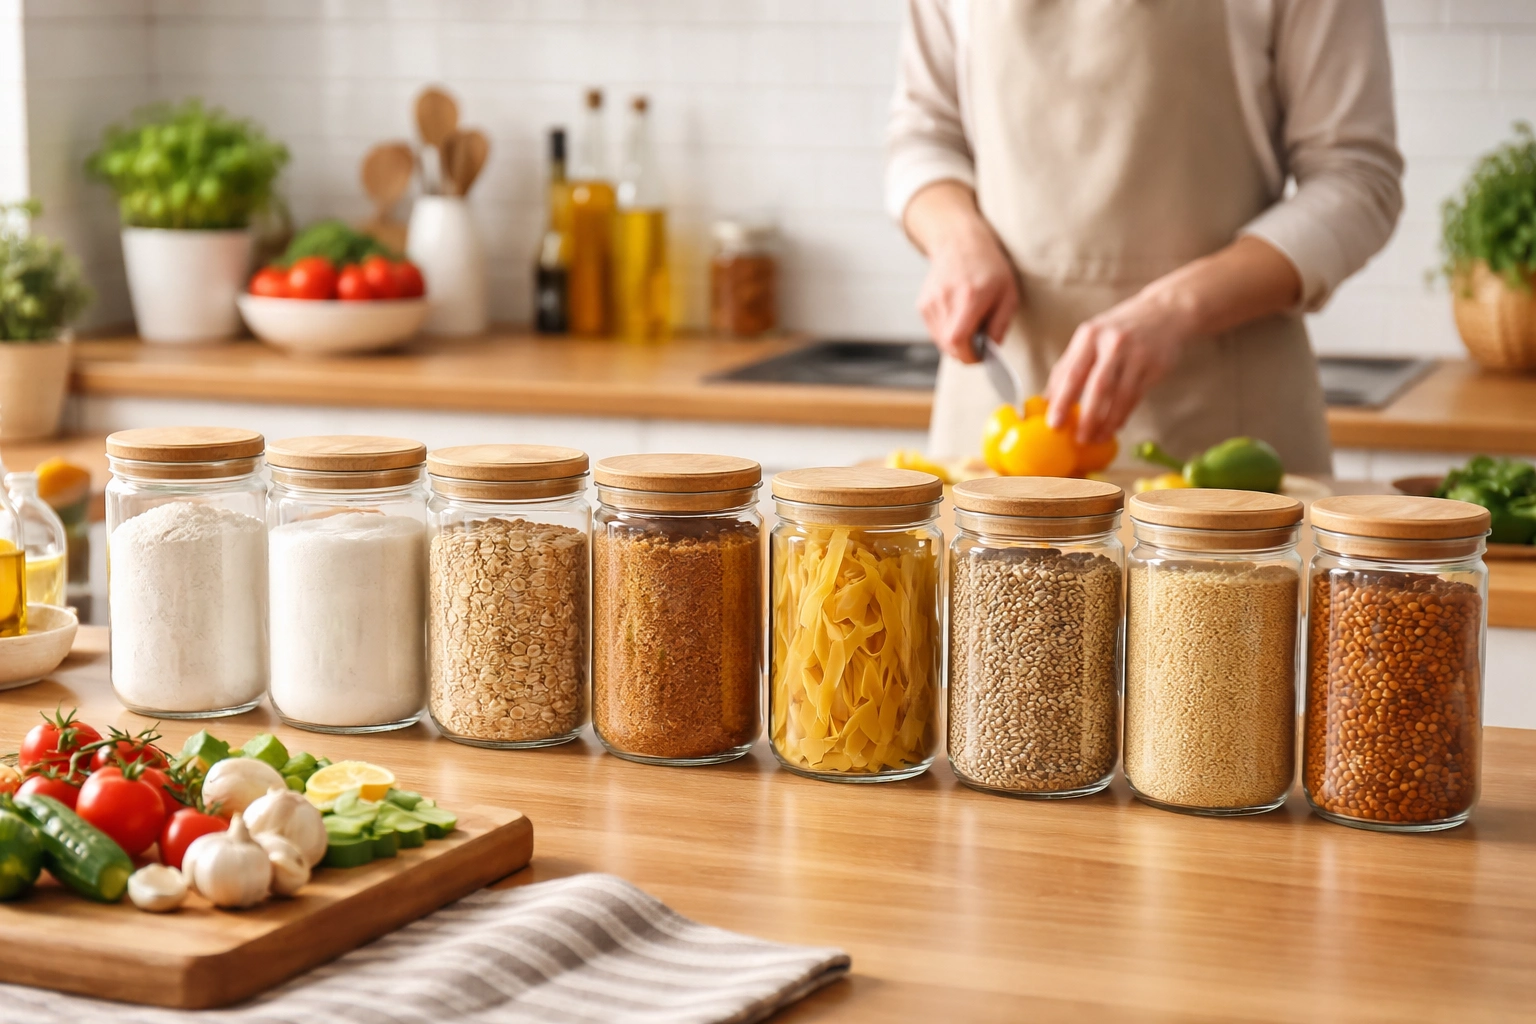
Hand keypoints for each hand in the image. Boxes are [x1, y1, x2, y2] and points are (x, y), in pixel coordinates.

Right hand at [904, 182, 1017, 363]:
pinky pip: (935, 332)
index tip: (983, 356)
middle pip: (949, 347)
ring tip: (970, 323)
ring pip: (941, 341)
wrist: (959, 242)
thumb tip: (992, 350)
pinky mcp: (922, 306)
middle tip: (980, 343)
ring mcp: (929, 303)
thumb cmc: (989, 267)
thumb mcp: (1008, 294)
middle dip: (966, 352)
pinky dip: (948, 332)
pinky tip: (958, 316)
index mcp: (968, 298)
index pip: (959, 342)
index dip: (970, 356)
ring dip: (957, 342)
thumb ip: (1000, 324)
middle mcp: (944, 301)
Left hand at [1045, 286, 1194, 444]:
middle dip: (1085, 416)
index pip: (1071, 372)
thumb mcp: (1091, 337)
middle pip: (1097, 386)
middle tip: (1077, 438)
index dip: (1061, 400)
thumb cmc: (1119, 329)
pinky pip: (1135, 397)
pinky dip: (1122, 415)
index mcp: (1090, 335)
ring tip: (1095, 438)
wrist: (1164, 311)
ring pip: (1119, 396)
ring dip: (1106, 422)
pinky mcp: (1155, 366)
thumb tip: (1047, 399)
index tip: (1054, 423)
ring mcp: (1136, 354)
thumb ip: (1070, 365)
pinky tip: (1113, 427)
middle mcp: (1113, 343)